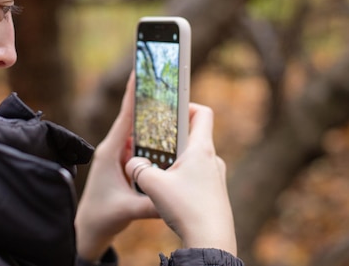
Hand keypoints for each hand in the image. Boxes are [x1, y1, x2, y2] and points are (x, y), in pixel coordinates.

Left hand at [75, 73, 158, 261]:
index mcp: (111, 151)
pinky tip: (170, 138)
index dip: (132, 93)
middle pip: (134, 120)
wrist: (89, 230)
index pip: (125, 117)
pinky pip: (142, 147)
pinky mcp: (125, 166)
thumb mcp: (127, 210)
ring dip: (154, 122)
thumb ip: (150, 204)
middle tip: (166, 84)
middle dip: (149, 102)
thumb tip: (173, 197)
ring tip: (173, 107)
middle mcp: (115, 149)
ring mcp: (120, 157)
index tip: (138, 71)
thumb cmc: (102, 217)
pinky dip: (154, 141)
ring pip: (140, 134)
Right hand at [125, 104, 237, 255]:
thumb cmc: (186, 208)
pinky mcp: (215, 194)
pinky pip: (198, 177)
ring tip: (158, 170)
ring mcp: (216, 178)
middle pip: (195, 136)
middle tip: (155, 141)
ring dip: (176, 159)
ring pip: (194, 159)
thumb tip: (132, 164)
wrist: (211, 242)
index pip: (202, 113)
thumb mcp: (153, 185)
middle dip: (174, 136)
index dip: (187, 105)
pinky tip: (168, 193)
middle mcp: (213, 160)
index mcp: (201, 149)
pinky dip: (182, 177)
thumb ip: (138, 169)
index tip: (170, 110)